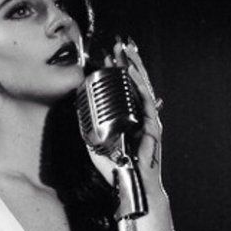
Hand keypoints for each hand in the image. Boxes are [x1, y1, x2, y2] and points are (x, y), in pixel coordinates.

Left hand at [86, 37, 164, 196]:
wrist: (132, 187)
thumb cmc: (117, 169)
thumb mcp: (96, 145)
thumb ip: (89, 129)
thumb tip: (78, 110)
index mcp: (128, 118)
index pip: (123, 88)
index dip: (118, 71)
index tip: (109, 56)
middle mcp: (139, 115)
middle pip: (134, 83)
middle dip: (128, 62)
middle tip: (120, 44)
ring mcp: (147, 120)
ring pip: (141, 87)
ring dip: (134, 67)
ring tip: (126, 51)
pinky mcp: (152, 127)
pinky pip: (145, 101)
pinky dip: (139, 85)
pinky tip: (132, 72)